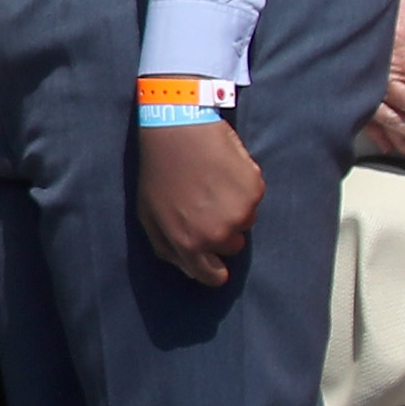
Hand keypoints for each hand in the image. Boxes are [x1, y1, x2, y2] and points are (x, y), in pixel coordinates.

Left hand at [136, 118, 263, 288]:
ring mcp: (239, 212)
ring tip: (211, 182)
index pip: (211, 276)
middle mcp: (216, 233)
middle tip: (206, 204)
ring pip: (246, 220)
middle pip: (232, 246)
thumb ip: (168, 246)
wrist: (176, 130)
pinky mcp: (255, 190)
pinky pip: (255, 197)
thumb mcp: (149, 214)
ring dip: (234, 207)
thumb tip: (189, 269)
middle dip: (223, 230)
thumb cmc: (159, 171)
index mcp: (187, 243)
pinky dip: (244, 186)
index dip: (215, 272)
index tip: (218, 266)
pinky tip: (224, 170)